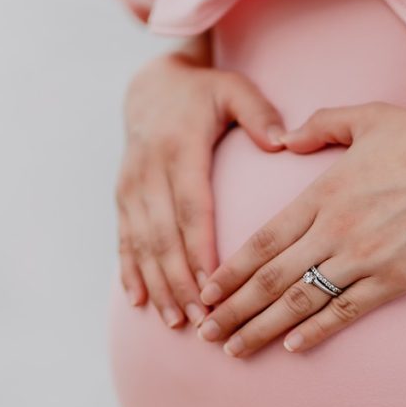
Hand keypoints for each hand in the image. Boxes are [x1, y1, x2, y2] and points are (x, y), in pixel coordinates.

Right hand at [117, 52, 285, 327]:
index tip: (213, 283)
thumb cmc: (204, 92)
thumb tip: (283, 142)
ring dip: (157, 284)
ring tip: (175, 320)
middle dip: (180, 281)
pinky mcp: (123, 197)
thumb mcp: (233, 90)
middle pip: (164, 235)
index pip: (191, 207)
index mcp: (180, 149)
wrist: (150, 85)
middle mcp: (149, 172)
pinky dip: (129, 272)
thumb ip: (259, 114)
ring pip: (141, 243)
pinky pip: (123, 239)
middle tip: (201, 318)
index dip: (199, 248)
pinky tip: (138, 302)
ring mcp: (131, 187)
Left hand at [195, 103, 405, 356]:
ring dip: (262, 328)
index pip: (263, 241)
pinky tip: (292, 347)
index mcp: (323, 194)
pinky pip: (345, 312)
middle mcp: (335, 231)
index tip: (206, 291)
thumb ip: (322, 124)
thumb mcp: (370, 118)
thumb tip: (286, 137)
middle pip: (271, 278)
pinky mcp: (392, 281)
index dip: (231, 270)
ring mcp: (363, 260)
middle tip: (205, 332)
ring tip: (234, 348)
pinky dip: (316, 331)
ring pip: (301, 302)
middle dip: (233, 309)